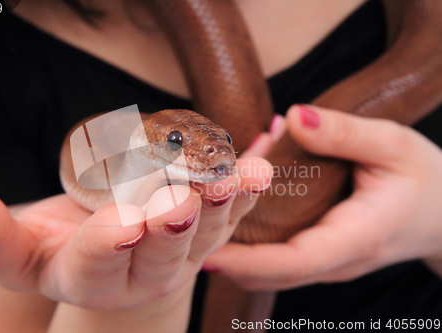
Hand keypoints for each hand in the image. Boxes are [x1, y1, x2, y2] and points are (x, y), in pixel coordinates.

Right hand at [0, 157, 270, 308]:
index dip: (108, 245)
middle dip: (171, 228)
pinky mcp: (208, 232)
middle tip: (179, 202)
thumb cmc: (59, 247)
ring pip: (207, 235)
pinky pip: (231, 214)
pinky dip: (244, 192)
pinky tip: (257, 169)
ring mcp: (182, 255)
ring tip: (231, 179)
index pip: (99, 265)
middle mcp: (143, 274)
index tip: (120, 223)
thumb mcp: (19, 249)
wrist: (112, 249)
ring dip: (220, 206)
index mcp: (93, 280)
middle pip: (161, 254)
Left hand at [204, 104, 441, 289]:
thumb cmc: (424, 179)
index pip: (293, 261)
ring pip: (268, 266)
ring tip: (205, 201)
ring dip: (232, 239)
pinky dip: (248, 231)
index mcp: (355, 237)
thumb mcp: (394, 144)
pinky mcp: (317, 252)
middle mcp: (334, 260)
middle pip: (269, 271)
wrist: (441, 211)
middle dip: (226, 248)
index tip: (206, 251)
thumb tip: (295, 117)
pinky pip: (276, 252)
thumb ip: (346, 133)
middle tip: (188, 214)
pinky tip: (236, 195)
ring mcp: (324, 261)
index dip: (247, 260)